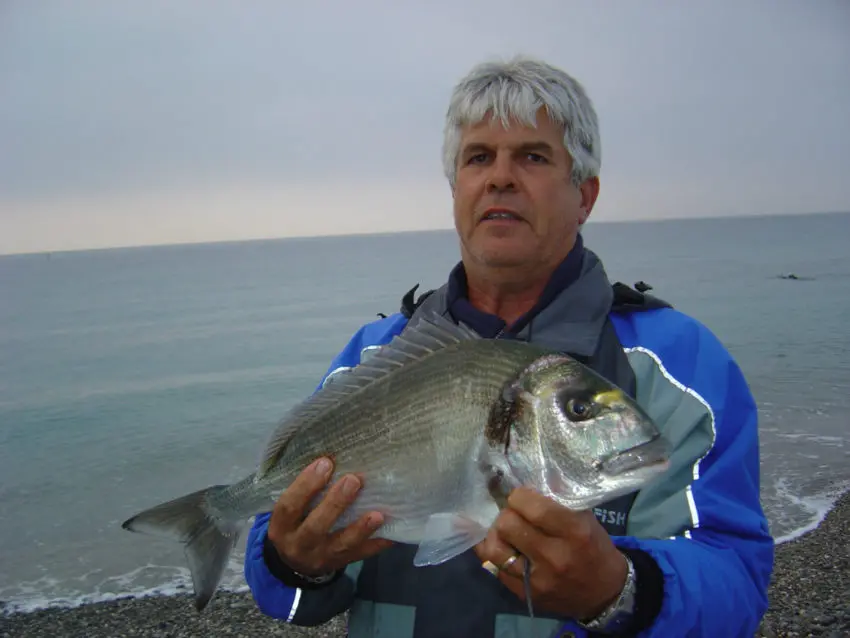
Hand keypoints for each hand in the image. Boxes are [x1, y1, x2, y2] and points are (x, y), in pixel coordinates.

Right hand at [267, 456, 392, 575]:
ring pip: (341, 545)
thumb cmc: (295, 523)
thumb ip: (304, 492)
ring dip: (360, 528)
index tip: (325, 462)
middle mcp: (299, 545)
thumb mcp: (289, 511)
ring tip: (378, 513)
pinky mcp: (341, 563)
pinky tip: (392, 531)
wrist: (296, 563)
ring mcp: (321, 558)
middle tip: (353, 480)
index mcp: (282, 527)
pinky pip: (362, 555)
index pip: (289, 506)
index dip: (305, 485)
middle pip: (316, 527)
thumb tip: (331, 459)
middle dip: (335, 503)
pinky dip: (378, 543)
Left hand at [474, 487, 627, 619]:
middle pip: (508, 525)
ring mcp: (538, 580)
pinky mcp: (526, 596)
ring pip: (494, 549)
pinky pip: (496, 569)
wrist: (605, 594)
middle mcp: (555, 557)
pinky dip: (499, 556)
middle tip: (514, 515)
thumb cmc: (594, 548)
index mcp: (575, 532)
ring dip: (497, 536)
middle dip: (507, 514)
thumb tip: (526, 482)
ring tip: (506, 533)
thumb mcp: (585, 519)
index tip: (521, 497)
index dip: (519, 497)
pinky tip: (508, 551)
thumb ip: (556, 501)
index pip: (533, 507)